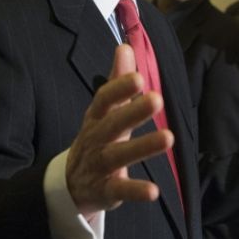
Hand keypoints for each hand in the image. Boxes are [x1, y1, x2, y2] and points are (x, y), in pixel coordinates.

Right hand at [66, 44, 173, 219]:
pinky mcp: (104, 190)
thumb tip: (125, 46)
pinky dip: (135, 191)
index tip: (138, 77)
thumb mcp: (103, 110)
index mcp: (96, 117)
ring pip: (118, 156)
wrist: (69, 184)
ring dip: (143, 147)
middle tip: (157, 99)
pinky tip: (154, 191)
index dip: (119, 88)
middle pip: (112, 124)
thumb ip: (116, 80)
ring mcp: (98, 165)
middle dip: (133, 112)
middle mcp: (95, 139)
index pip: (104, 99)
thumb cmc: (95, 138)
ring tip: (169, 138)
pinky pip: (119, 190)